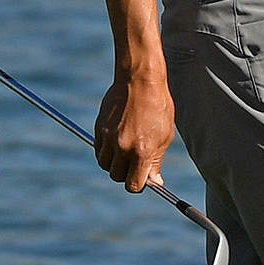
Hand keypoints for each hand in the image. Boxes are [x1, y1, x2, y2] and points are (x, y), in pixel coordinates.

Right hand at [93, 74, 172, 192]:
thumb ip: (157, 160)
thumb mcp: (165, 135)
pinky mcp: (99, 128)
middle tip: (135, 162)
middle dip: (126, 173)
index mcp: (142, 151)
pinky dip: (106, 150)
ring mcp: (108, 137)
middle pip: (117, 176)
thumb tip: (155, 181)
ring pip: (105, 164)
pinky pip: (98, 149)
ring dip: (114, 162)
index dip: (138, 184)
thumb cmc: (158, 106)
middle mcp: (122, 147)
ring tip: (125, 149)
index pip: (133, 185)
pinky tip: (117, 139)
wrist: (139, 80)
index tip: (143, 177)